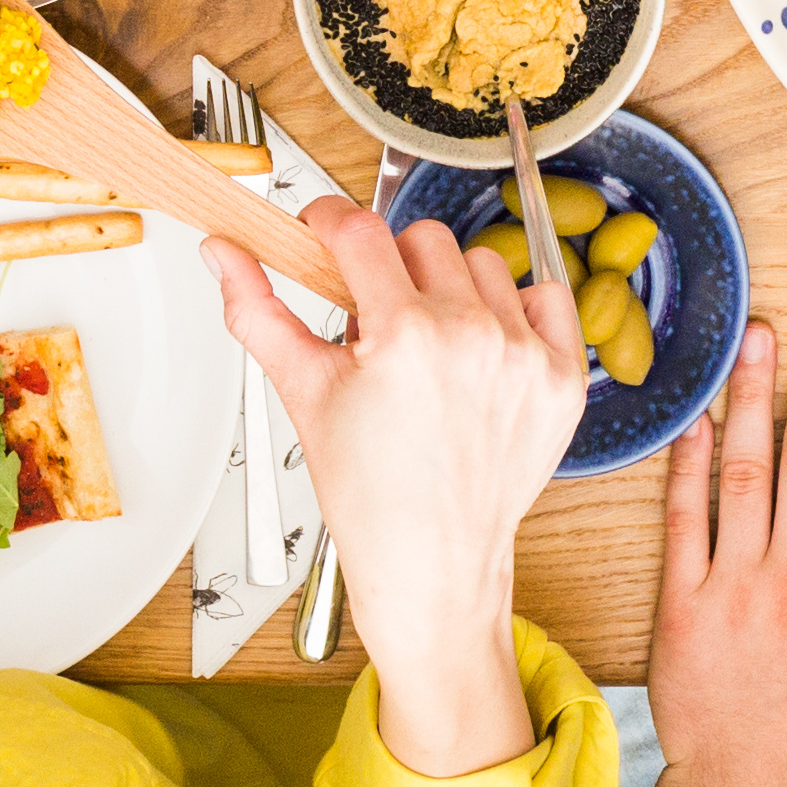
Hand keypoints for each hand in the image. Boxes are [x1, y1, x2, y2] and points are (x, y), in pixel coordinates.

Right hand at [216, 198, 580, 764]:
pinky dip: (514, 312)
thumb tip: (223, 251)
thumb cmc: (369, 494)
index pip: (358, 229)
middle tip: (374, 320)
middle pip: (420, 238)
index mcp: (403, 336)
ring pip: (481, 262)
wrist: (432, 564)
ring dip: (450, 288)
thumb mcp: (302, 394)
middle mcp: (472, 337)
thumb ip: (256, 311)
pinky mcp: (563, 377)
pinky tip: (483, 349)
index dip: (328, 222)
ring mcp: (525, 356)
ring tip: (429, 346)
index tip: (322, 233)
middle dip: (388, 267)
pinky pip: (545, 297)